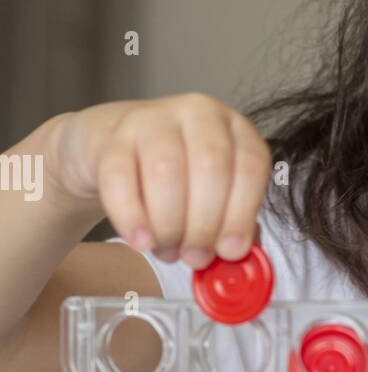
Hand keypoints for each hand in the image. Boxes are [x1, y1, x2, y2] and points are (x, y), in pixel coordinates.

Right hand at [44, 93, 271, 268]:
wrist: (116, 150)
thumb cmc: (178, 178)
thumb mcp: (216, 195)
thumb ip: (231, 224)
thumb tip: (234, 256)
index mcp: (235, 129)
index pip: (250, 166)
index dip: (242, 214)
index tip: (230, 252)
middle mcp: (198, 114)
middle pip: (210, 168)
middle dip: (205, 224)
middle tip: (196, 257)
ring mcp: (153, 119)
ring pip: (166, 172)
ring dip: (170, 225)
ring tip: (169, 250)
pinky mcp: (113, 137)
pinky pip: (120, 179)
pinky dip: (132, 218)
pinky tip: (141, 242)